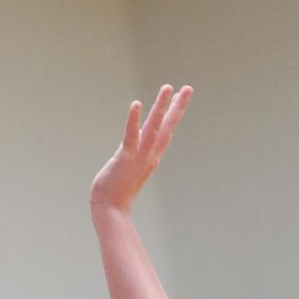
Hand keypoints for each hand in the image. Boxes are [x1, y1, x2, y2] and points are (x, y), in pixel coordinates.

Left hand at [90, 84, 191, 215]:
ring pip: (153, 127)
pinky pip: (131, 136)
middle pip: (167, 126)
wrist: (110, 210)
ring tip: (168, 88)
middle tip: (189, 88)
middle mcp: (149, 154)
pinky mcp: (125, 158)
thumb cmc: (116, 193)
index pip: (166, 131)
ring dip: (161, 107)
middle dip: (178, 106)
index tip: (180, 96)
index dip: (173, 113)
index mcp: (151, 157)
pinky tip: (136, 104)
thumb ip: (134, 158)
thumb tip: (133, 150)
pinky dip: (133, 120)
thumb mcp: (129, 170)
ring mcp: (139, 156)